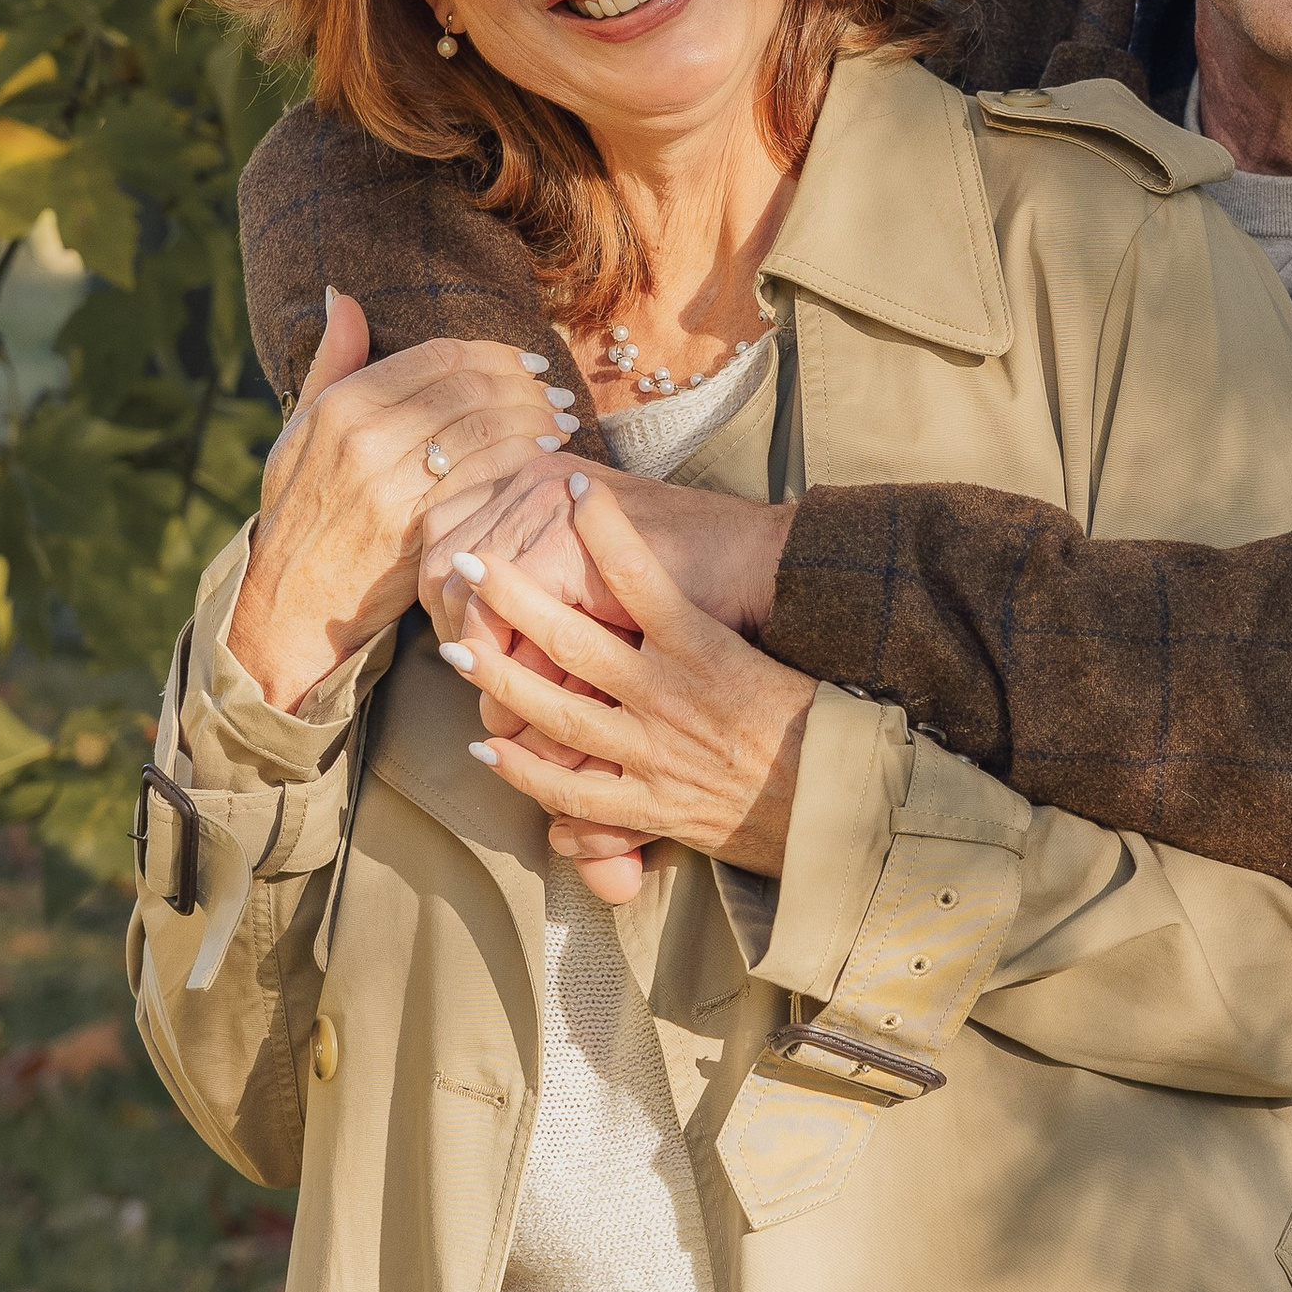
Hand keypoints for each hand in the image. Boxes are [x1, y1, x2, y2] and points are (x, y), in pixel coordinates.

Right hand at [226, 293, 579, 715]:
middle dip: (523, 385)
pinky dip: (522, 462)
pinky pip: (485, 480)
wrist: (292, 595)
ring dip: (533, 420)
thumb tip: (344, 297)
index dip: (493, 354)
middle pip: (469, 389)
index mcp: (341, 405)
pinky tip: (544, 459)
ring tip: (560, 421)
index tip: (525, 362)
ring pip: (484, 431)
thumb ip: (331, 363)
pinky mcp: (416, 528)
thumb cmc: (302, 506)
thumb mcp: (299, 429)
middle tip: (554, 392)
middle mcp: (365, 438)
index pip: (438, 358)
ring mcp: (391, 486)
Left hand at [455, 485, 814, 876]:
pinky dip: (525, 772)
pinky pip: (573, 792)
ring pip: (557, 714)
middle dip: (513, 599)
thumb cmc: (804, 716)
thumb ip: (695, 617)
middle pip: (573, 639)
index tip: (566, 487)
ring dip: (500, 680)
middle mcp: (669, 694)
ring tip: (457, 650)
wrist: (834, 798)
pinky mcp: (650, 804)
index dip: (599, 527)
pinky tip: (488, 745)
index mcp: (701, 646)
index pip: (641, 572)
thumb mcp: (754, 649)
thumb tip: (654, 572)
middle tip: (467, 564)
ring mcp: (654, 752)